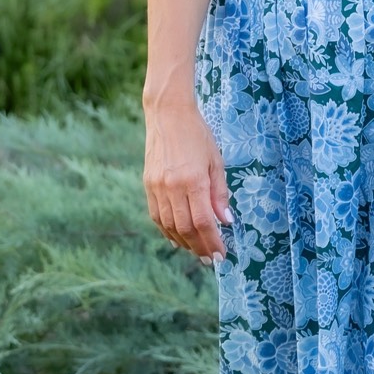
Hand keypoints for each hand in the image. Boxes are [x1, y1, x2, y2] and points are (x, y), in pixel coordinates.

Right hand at [143, 95, 232, 262]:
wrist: (167, 115)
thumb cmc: (197, 135)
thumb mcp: (216, 161)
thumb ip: (219, 193)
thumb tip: (226, 221)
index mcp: (193, 180)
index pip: (203, 221)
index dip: (213, 241)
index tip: (222, 254)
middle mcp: (172, 187)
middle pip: (186, 228)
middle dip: (200, 247)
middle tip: (211, 258)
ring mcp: (157, 187)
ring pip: (169, 225)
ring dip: (184, 242)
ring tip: (197, 251)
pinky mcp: (148, 184)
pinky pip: (157, 215)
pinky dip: (167, 230)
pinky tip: (177, 238)